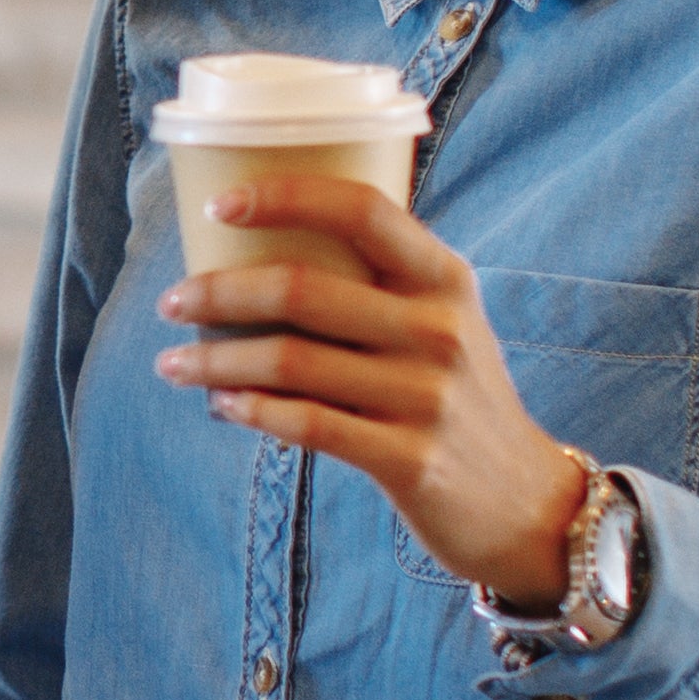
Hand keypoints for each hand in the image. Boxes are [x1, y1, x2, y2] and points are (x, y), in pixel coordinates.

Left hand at [153, 178, 593, 604]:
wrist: (526, 503)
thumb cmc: (459, 397)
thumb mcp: (445, 322)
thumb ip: (384, 283)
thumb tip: (266, 245)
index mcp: (446, 278)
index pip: (361, 210)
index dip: (283, 196)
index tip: (216, 204)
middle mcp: (439, 329)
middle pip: (302, 289)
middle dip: (218, 291)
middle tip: (173, 301)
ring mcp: (427, 396)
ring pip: (290, 361)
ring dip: (215, 359)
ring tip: (173, 362)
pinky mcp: (411, 460)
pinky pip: (308, 425)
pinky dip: (251, 410)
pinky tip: (221, 404)